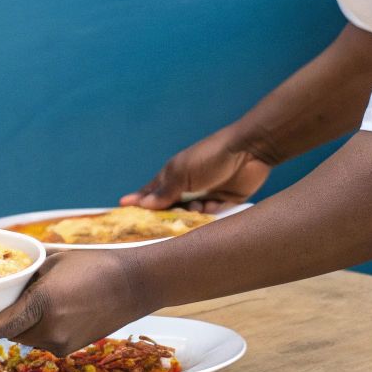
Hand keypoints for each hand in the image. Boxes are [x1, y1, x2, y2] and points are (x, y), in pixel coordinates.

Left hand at [0, 250, 154, 356]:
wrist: (133, 285)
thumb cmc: (95, 265)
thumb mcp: (55, 260)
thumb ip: (28, 270)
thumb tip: (7, 272)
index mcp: (43, 301)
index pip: (6, 322)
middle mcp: (51, 327)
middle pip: (14, 331)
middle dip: (10, 319)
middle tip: (14, 300)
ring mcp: (62, 341)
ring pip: (29, 338)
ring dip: (27, 325)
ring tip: (44, 303)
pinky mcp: (71, 349)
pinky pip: (45, 342)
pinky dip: (44, 330)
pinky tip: (59, 312)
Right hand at [121, 127, 271, 211]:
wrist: (248, 152)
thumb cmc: (209, 157)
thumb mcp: (182, 173)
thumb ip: (164, 191)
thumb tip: (143, 205)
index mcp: (172, 176)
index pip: (150, 193)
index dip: (138, 203)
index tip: (123, 213)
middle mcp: (186, 187)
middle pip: (170, 209)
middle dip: (169, 216)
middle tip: (169, 219)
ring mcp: (204, 195)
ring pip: (190, 217)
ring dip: (191, 215)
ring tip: (199, 205)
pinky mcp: (223, 203)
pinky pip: (211, 218)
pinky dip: (210, 215)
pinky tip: (213, 206)